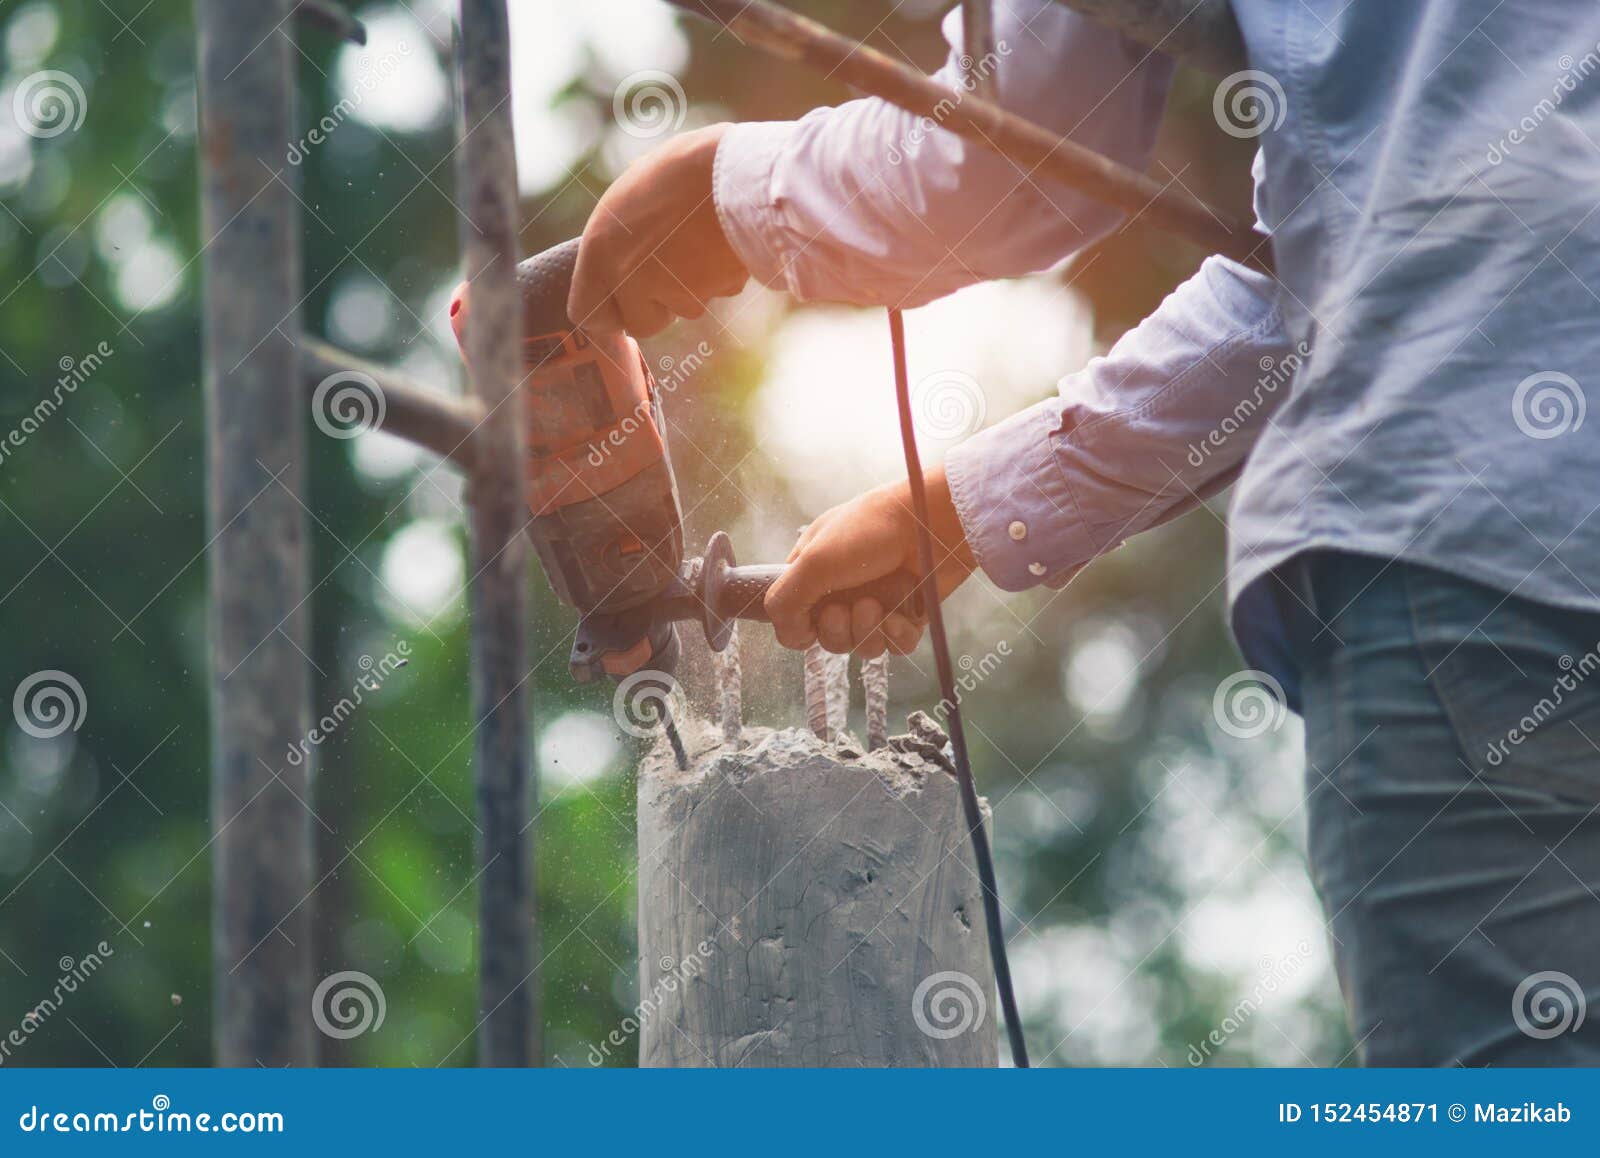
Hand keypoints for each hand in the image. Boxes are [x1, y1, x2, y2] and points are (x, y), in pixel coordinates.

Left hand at [568, 124, 748, 336]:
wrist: (738, 166)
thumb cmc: (684, 168)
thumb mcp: (632, 194)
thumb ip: (621, 237)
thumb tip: (623, 261)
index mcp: (600, 250)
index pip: (587, 313)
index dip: (608, 316)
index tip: (623, 310)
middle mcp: (632, 278)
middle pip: (642, 324)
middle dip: (657, 307)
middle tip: (671, 271)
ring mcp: (677, 291)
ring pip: (686, 308)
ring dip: (694, 286)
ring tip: (704, 238)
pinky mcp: (716, 291)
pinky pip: (720, 290)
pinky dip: (724, 273)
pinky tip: (726, 239)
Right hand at [764, 466, 976, 657]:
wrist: (931, 522)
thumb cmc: (870, 530)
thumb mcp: (813, 560)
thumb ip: (784, 601)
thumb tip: (788, 636)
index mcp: (815, 573)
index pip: (795, 619)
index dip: (801, 626)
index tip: (811, 614)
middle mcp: (844, 591)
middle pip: (829, 640)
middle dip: (837, 630)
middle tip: (848, 607)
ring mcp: (877, 604)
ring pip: (863, 647)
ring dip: (867, 632)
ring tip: (876, 606)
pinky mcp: (908, 614)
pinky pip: (896, 646)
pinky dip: (897, 636)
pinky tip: (901, 616)